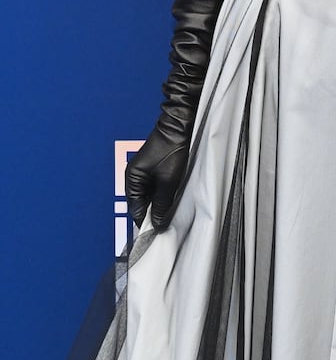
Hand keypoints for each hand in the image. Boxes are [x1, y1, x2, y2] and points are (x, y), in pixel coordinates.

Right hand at [125, 115, 191, 230]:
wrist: (179, 127)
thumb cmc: (171, 150)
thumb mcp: (168, 182)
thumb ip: (161, 204)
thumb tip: (157, 223)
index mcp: (132, 180)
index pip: (136, 210)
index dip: (147, 222)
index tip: (157, 233)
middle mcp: (134, 177)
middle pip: (142, 204)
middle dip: (153, 213)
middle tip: (166, 224)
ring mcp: (143, 172)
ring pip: (149, 197)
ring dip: (158, 204)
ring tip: (170, 212)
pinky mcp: (153, 169)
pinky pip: (154, 188)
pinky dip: (162, 195)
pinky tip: (172, 198)